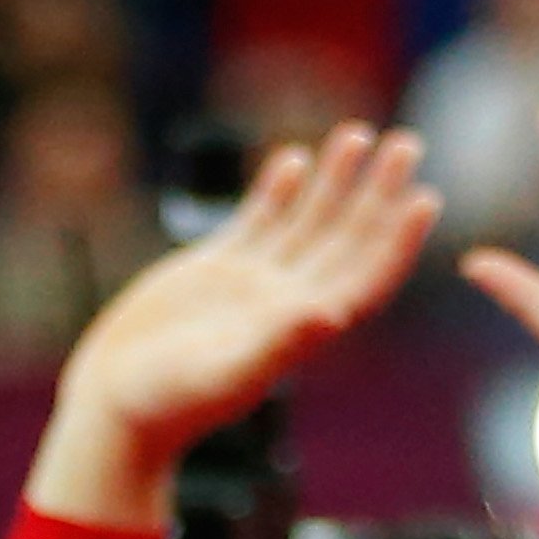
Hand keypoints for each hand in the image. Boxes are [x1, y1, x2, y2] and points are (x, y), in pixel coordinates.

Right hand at [25, 125, 433, 529]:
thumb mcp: (223, 373)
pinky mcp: (215, 268)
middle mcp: (286, 301)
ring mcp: (253, 282)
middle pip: (346, 238)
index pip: (366, 278)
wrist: (114, 405)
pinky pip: (258, 220)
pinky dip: (276, 189)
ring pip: (306, 221)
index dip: (398, 240)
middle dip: (377, 192)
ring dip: (333, 179)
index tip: (423, 198)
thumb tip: (326, 312)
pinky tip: (292, 158)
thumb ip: (276, 343)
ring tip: (356, 134)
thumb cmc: (169, 404)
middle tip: (406, 145)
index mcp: (302, 329)